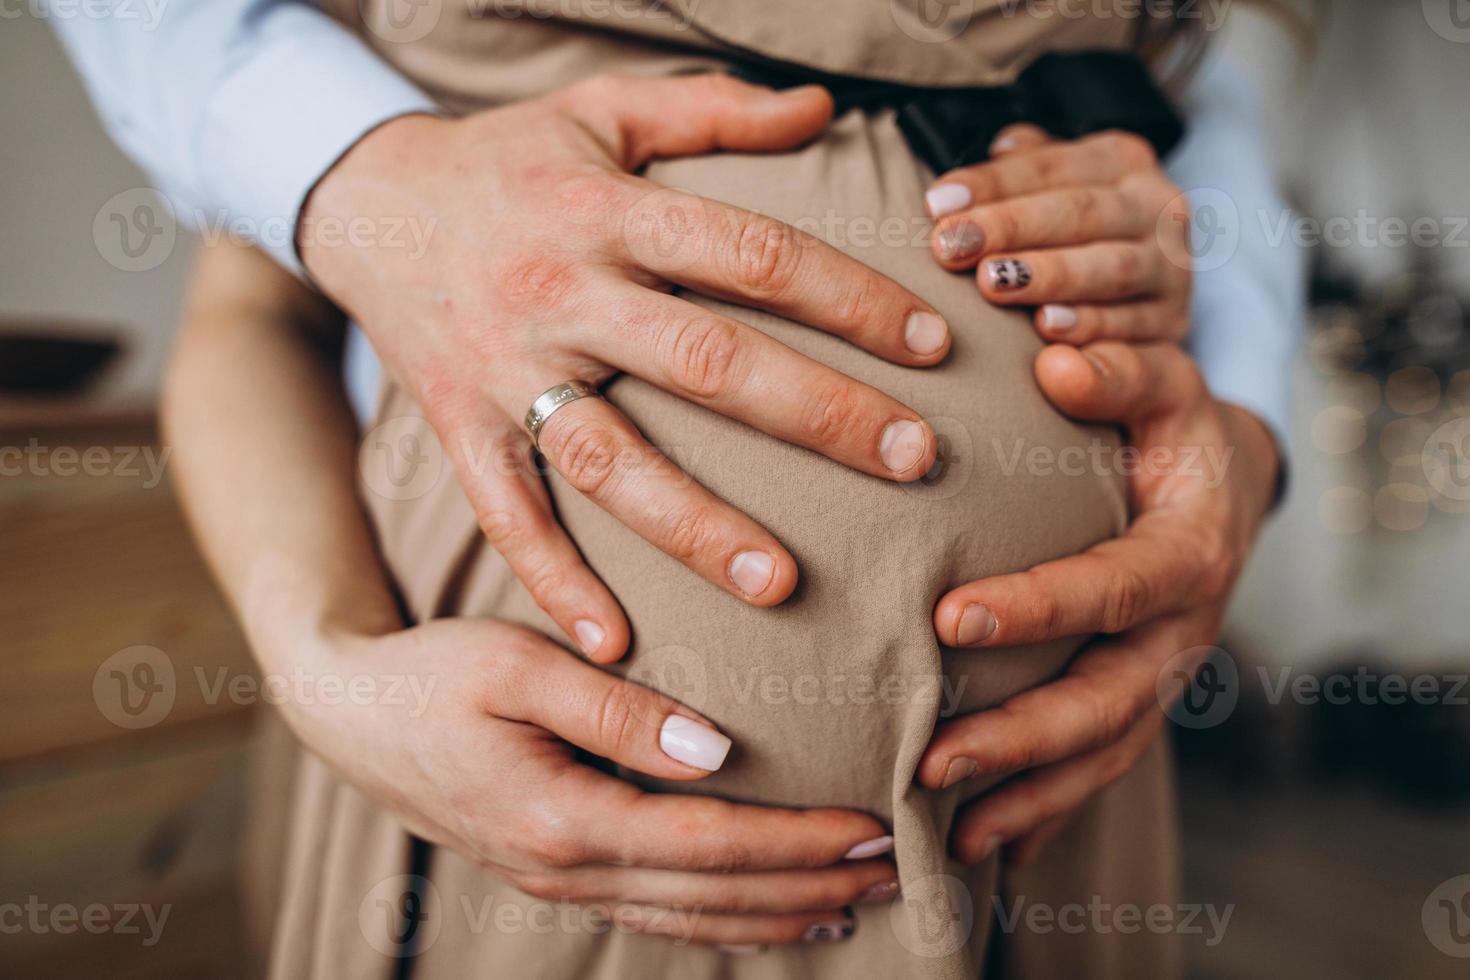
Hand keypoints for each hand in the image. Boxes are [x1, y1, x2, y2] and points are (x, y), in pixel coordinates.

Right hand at [277, 617, 897, 946]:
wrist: (346, 712)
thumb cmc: (431, 673)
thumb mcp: (517, 666)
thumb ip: (616, 712)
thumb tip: (717, 752)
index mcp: (563, 819)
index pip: (710, 842)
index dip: (797, 842)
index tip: (872, 826)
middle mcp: (566, 869)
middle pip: (714, 894)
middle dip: (810, 884)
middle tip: (896, 865)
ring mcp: (558, 881)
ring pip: (690, 918)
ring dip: (777, 915)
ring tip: (854, 903)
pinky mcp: (554, 871)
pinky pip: (655, 913)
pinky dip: (722, 920)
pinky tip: (765, 915)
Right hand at [301, 74, 948, 662]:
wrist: (364, 201)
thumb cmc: (507, 159)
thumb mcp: (602, 109)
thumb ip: (712, 110)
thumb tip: (822, 109)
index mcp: (606, 209)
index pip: (750, 253)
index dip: (848, 295)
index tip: (932, 345)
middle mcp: (558, 292)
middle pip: (702, 360)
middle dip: (815, 414)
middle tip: (912, 461)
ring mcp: (504, 370)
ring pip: (608, 458)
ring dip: (694, 526)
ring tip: (782, 583)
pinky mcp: (460, 428)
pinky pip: (505, 512)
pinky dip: (551, 580)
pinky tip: (611, 645)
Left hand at [918, 341, 1280, 865]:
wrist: (1221, 486)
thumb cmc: (1173, 428)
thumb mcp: (1167, 386)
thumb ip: (1121, 372)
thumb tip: (1053, 360)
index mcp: (1187, 554)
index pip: (1112, 590)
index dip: (1038, 609)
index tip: (948, 618)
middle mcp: (1182, 633)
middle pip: (1104, 703)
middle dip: (1019, 738)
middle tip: (929, 760)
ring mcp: (1162, 679)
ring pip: (1100, 755)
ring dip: (1025, 797)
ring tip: (945, 832)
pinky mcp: (1138, 703)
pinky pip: (1096, 770)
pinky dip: (1045, 811)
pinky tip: (982, 847)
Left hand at [924, 124, 1191, 344]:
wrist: (1145, 291)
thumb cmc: (1076, 231)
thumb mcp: (1057, 184)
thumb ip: (1029, 163)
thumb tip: (999, 145)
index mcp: (1122, 161)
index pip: (1051, 164)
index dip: (993, 183)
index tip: (937, 204)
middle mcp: (1157, 207)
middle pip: (1081, 213)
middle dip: (1010, 227)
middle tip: (951, 246)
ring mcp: (1170, 267)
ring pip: (1111, 267)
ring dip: (1048, 275)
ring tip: (992, 282)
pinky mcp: (1172, 323)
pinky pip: (1132, 327)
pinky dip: (1091, 330)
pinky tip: (1046, 332)